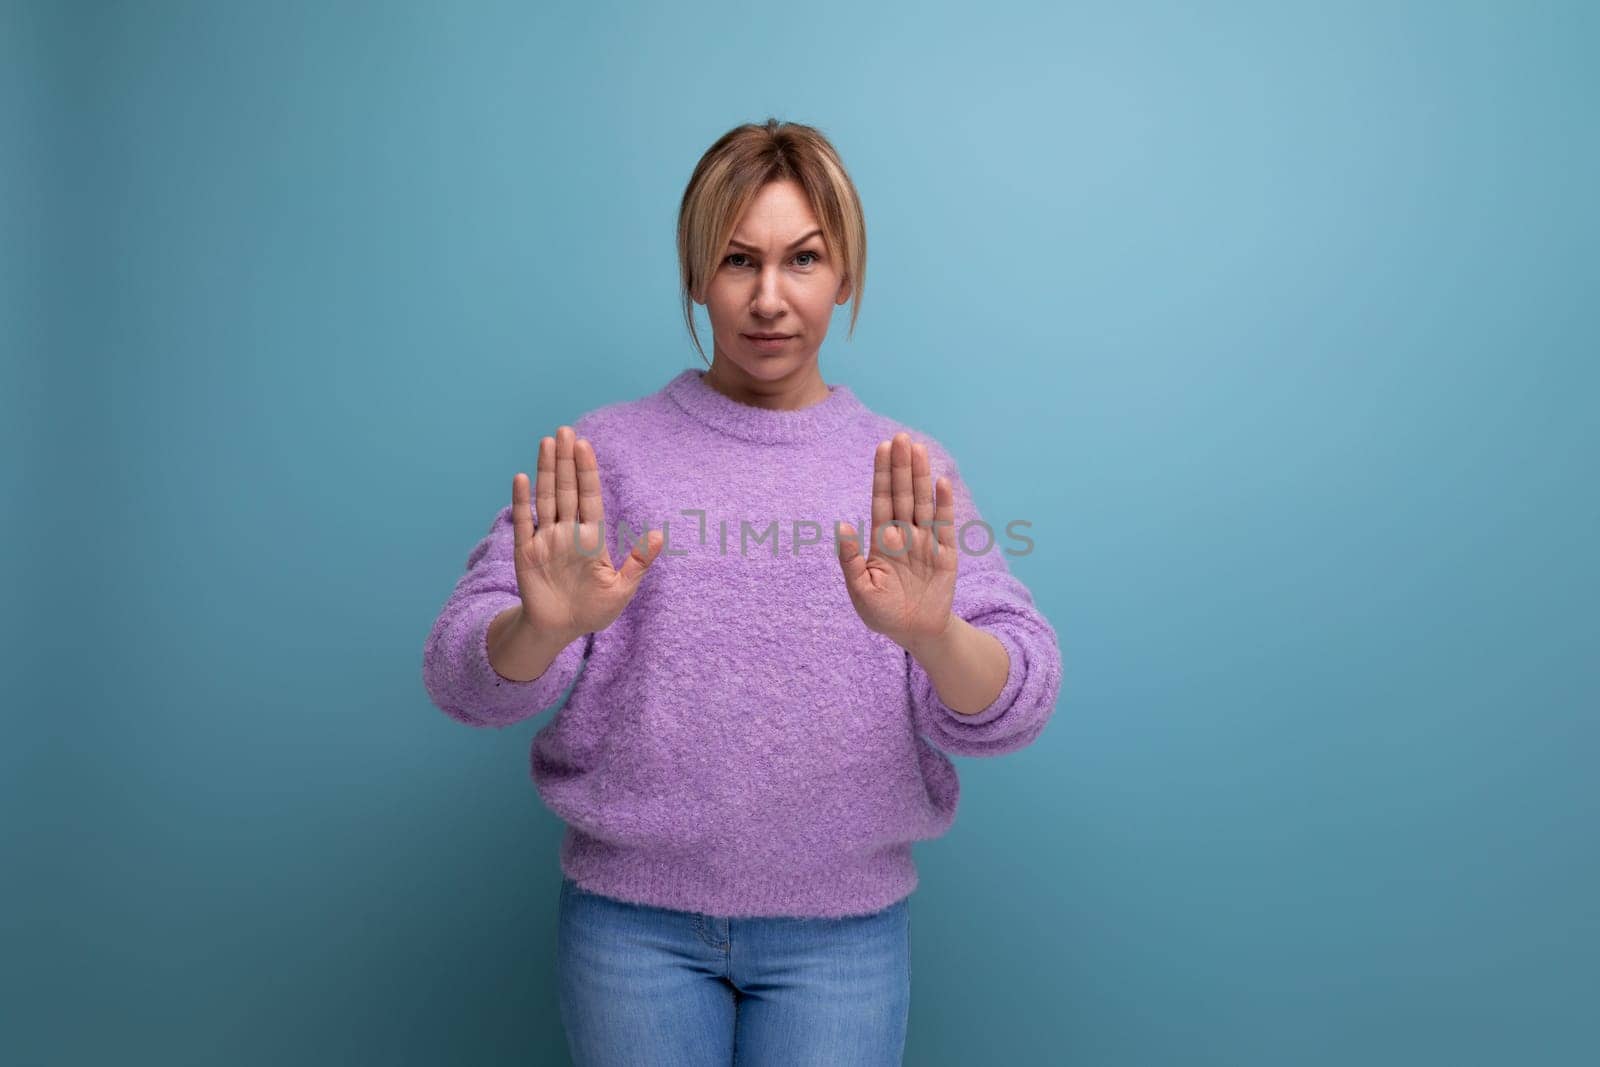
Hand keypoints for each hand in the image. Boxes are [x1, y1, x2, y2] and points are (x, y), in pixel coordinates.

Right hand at [512, 425, 662, 640]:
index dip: (587, 472)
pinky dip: (522, 501)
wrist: (559, 630)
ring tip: (547, 443)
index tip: (585, 446)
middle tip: (565, 431)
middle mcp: (567, 532)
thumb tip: (659, 535)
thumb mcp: (621, 589)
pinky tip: (522, 478)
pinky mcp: (526, 552)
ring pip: (545, 498)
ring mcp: (545, 539)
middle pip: (566, 489)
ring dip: (545, 471)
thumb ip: (638, 562)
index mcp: (591, 538)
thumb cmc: (592, 611)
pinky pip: (524, 522)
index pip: (590, 497)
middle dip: (565, 461)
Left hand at [835, 432, 957, 651]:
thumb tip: (842, 525)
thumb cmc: (882, 612)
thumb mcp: (860, 589)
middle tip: (900, 437)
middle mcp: (905, 535)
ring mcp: (926, 542)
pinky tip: (942, 483)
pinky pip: (945, 526)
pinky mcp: (946, 555)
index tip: (881, 447)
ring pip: (923, 503)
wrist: (915, 633)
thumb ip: (850, 559)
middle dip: (901, 467)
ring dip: (921, 477)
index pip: (882, 500)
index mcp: (882, 540)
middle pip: (903, 494)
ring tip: (918, 449)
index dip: (882, 475)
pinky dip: (944, 505)